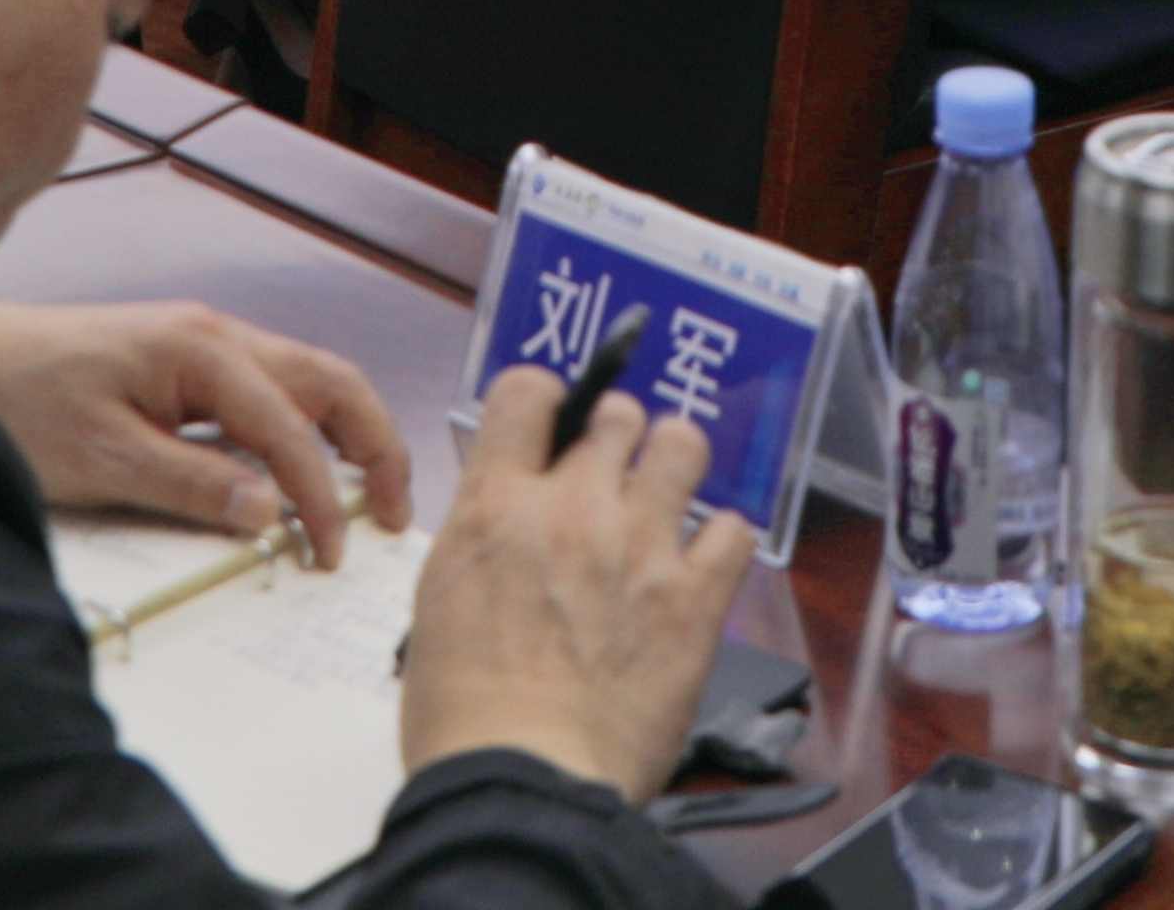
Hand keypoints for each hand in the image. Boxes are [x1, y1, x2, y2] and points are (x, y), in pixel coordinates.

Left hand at [0, 296, 404, 570]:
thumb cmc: (20, 404)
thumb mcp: (103, 459)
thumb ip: (191, 485)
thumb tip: (271, 514)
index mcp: (201, 351)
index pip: (292, 428)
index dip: (322, 497)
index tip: (328, 557)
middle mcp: (216, 336)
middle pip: (329, 383)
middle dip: (374, 445)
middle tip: (394, 517)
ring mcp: (203, 345)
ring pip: (305, 383)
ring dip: (344, 437)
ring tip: (365, 500)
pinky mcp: (185, 365)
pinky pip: (268, 393)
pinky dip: (303, 432)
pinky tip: (300, 476)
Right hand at [394, 364, 747, 799]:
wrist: (520, 781)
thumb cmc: (461, 715)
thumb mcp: (440, 600)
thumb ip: (487, 539)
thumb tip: (517, 522)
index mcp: (496, 506)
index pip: (528, 391)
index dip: (545, 404)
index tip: (552, 434)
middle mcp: (572, 507)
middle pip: (617, 412)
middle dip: (615, 437)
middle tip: (611, 481)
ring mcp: (640, 547)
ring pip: (683, 444)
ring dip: (673, 465)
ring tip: (665, 502)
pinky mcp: (694, 600)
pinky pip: (734, 531)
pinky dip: (720, 543)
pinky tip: (701, 570)